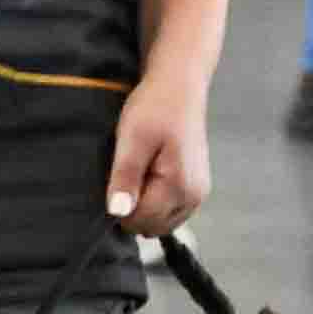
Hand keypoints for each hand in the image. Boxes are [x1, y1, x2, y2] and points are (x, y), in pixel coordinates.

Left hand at [107, 72, 215, 234]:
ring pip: (160, 222)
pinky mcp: (196, 188)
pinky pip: (169, 211)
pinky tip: (149, 174)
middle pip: (151, 226)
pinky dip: (155, 201)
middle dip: (133, 208)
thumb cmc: (155, 107)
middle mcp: (194, 197)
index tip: (115, 179)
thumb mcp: (132, 139)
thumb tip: (118, 212)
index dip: (119, 207)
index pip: (139, 222)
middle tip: (127, 173)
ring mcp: (198, 194)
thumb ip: (125, 177)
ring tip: (139, 171)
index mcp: (179, 187)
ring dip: (144, 205)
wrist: (179, 86)